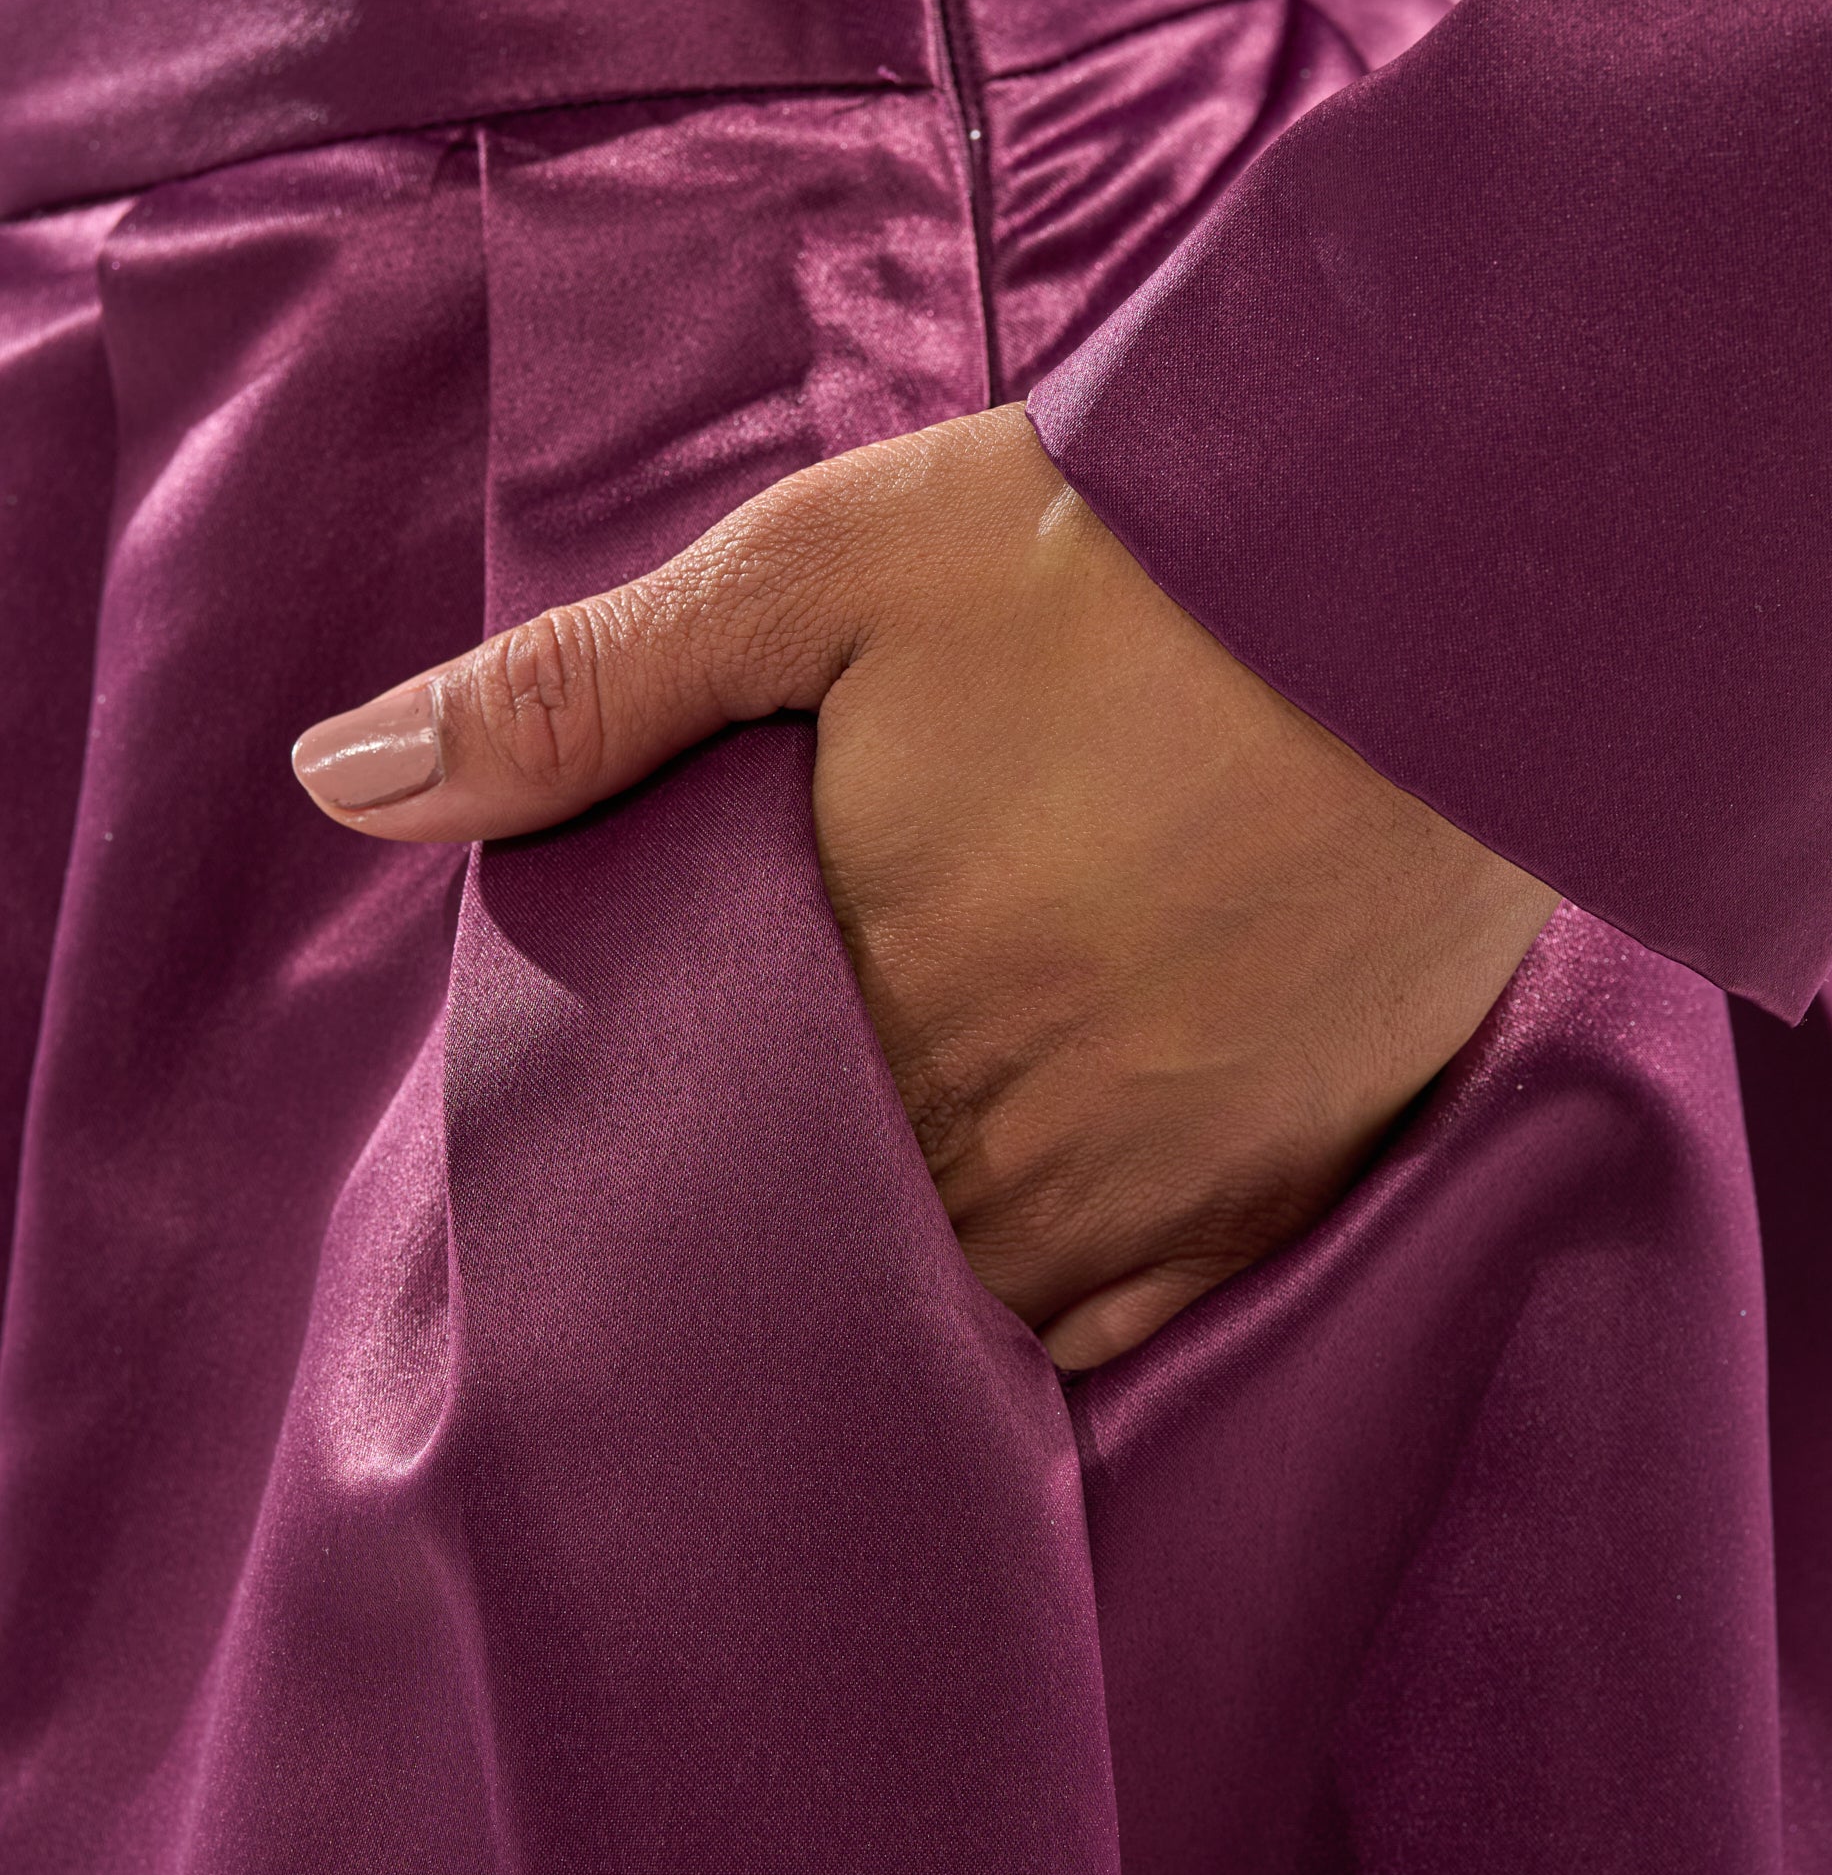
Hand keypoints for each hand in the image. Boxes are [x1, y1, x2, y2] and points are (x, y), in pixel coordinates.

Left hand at [291, 405, 1554, 1367]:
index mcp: (867, 980)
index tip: (606, 1167)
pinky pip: (1139, 1324)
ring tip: (839, 1288)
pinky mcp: (1286, 1175)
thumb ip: (587, 692)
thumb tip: (340, 778)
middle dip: (764, 1243)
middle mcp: (1003, 1120)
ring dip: (898, 1296)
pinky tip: (1014, 1306)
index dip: (643, 1166)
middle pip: (833, 1249)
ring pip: (972, 1310)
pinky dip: (1060, 1324)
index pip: (699, 1150)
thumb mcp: (826, 570)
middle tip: (707, 1242)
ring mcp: (1156, 1173)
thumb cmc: (1127, 550)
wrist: (1448, 565)